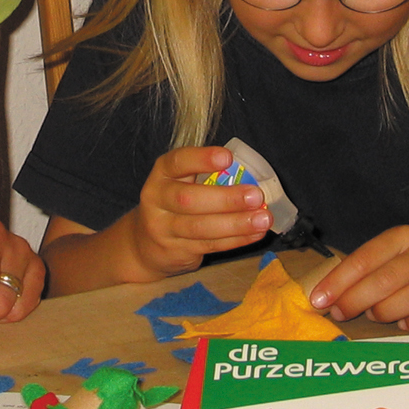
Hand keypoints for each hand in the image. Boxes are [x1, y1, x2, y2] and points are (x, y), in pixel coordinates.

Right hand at [126, 145, 271, 279]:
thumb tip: (251, 179)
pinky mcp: (175, 251)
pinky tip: (255, 234)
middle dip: (226, 198)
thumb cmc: (175, 204)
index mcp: (162, 173)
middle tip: (256, 196)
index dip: (202, 159)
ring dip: (236, 223)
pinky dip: (235, 240)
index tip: (227, 157)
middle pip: (189, 199)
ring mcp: (163, 228)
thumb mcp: (182, 182)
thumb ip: (208, 177)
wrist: (144, 244)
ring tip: (263, 219)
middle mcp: (157, 198)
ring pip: (200, 227)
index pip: (178, 162)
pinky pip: (209, 245)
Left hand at [307, 226, 408, 332]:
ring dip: (388, 311)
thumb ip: (365, 271)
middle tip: (340, 314)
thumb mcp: (394, 256)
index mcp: (404, 236)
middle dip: (357, 299)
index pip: (365, 258)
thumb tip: (325, 296)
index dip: (339, 281)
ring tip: (375, 316)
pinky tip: (404, 325)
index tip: (319, 300)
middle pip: (386, 279)